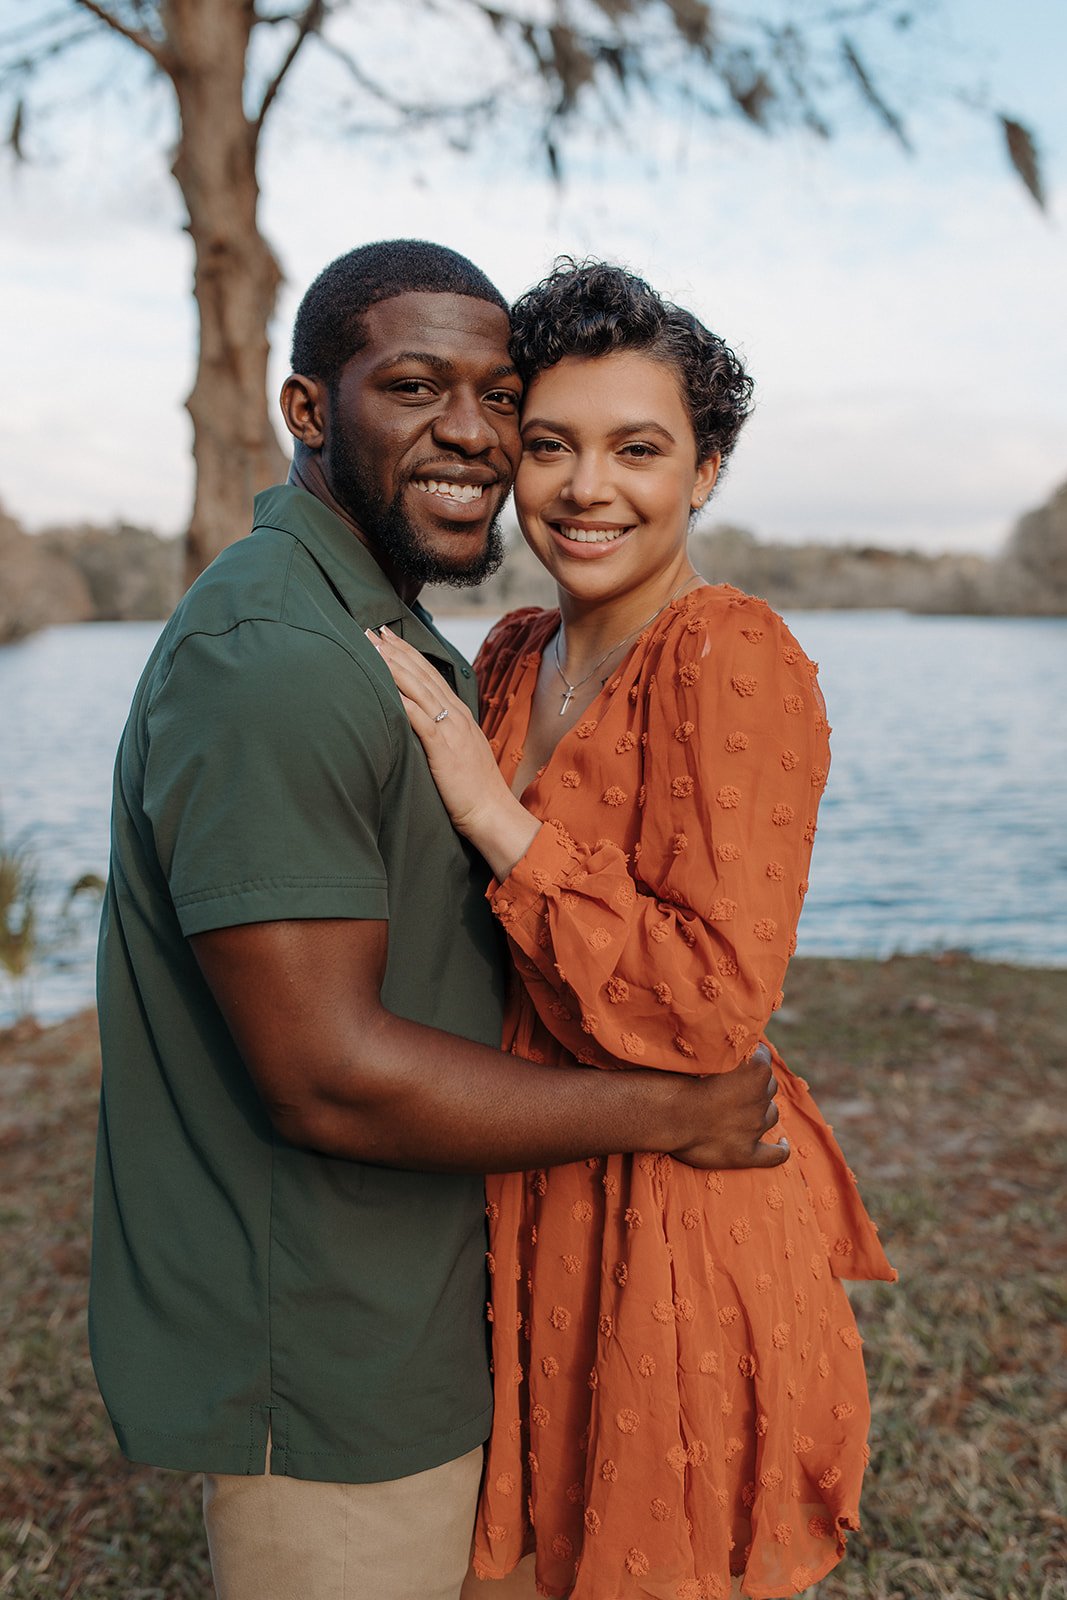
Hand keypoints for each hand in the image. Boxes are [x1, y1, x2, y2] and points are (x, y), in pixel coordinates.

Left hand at [369, 627, 539, 878]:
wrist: (492, 812)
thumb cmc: (474, 790)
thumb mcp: (459, 752)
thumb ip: (442, 733)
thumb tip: (422, 724)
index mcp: (459, 714)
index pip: (430, 674)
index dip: (407, 652)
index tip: (387, 636)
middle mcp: (455, 715)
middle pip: (421, 674)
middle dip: (395, 650)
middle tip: (370, 630)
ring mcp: (451, 730)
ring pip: (419, 689)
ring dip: (394, 666)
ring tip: (372, 647)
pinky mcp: (443, 748)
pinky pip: (420, 719)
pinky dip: (402, 700)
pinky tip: (385, 687)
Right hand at [667, 1043, 788, 1169]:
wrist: (670, 1115)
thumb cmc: (681, 1079)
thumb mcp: (707, 1050)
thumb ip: (725, 1047)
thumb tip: (731, 1043)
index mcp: (755, 1069)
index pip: (763, 1056)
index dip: (751, 1056)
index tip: (738, 1057)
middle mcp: (760, 1097)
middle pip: (768, 1086)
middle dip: (756, 1084)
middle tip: (732, 1085)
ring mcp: (755, 1126)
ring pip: (771, 1114)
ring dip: (762, 1110)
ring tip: (744, 1109)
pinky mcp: (747, 1152)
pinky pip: (774, 1155)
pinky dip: (781, 1149)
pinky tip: (782, 1143)